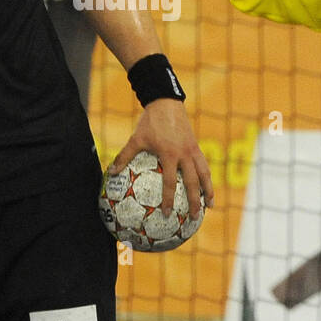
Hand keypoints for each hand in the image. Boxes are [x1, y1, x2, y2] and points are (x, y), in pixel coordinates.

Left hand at [108, 98, 213, 218]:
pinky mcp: (196, 146)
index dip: (168, 200)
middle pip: (193, 183)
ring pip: (205, 174)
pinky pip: (204, 165)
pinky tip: (207, 187)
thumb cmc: (150, 122)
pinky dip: (207, 178)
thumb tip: (111, 172)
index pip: (170, 183)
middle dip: (194, 201)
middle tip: (193, 218)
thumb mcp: (136, 138)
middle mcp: (184, 154)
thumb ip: (124, 156)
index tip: (166, 214)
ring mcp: (193, 150)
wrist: (167, 103)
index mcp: (169, 155)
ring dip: (208, 191)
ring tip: (210, 206)